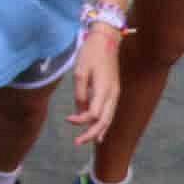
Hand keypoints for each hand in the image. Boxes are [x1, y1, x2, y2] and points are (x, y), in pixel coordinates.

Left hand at [69, 31, 121, 145]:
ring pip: (109, 119)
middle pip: (104, 121)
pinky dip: (104, 124)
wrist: (106, 40)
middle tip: (77, 143)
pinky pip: (110, 112)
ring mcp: (115, 93)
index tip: (67, 119)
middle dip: (91, 134)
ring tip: (88, 141)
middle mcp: (113, 95)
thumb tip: (80, 111)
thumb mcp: (80, 72)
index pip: (94, 114)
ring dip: (98, 131)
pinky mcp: (114, 91)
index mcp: (104, 90)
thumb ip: (80, 93)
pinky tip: (100, 132)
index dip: (80, 120)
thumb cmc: (91, 53)